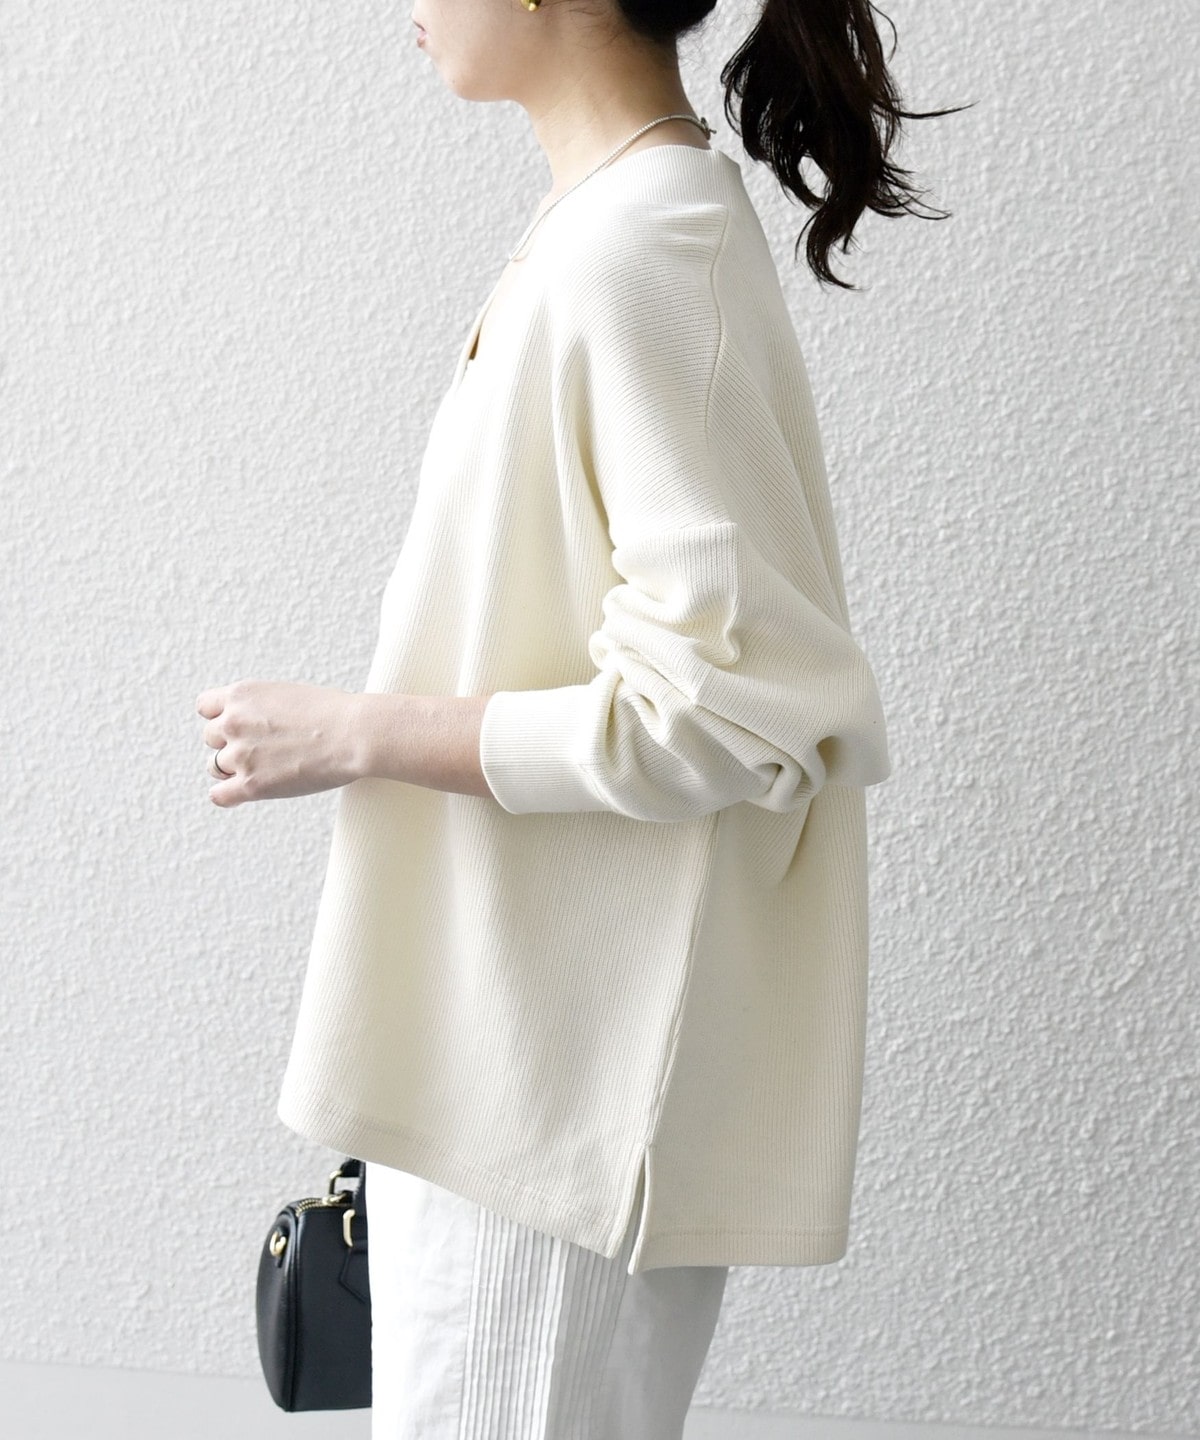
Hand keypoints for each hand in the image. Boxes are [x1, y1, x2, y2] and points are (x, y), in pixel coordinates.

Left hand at [196, 679, 363, 808]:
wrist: (355, 734)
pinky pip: (219, 796)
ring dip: (233, 769)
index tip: (237, 726)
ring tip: (262, 768)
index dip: (220, 717)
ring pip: (215, 766)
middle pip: (210, 737)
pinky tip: (242, 794)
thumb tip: (255, 725)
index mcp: (241, 695)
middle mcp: (234, 722)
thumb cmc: (334, 713)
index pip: (205, 707)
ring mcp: (240, 755)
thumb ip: (260, 708)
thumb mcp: (287, 695)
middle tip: (261, 749)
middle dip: (231, 743)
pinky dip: (228, 796)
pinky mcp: (252, 785)